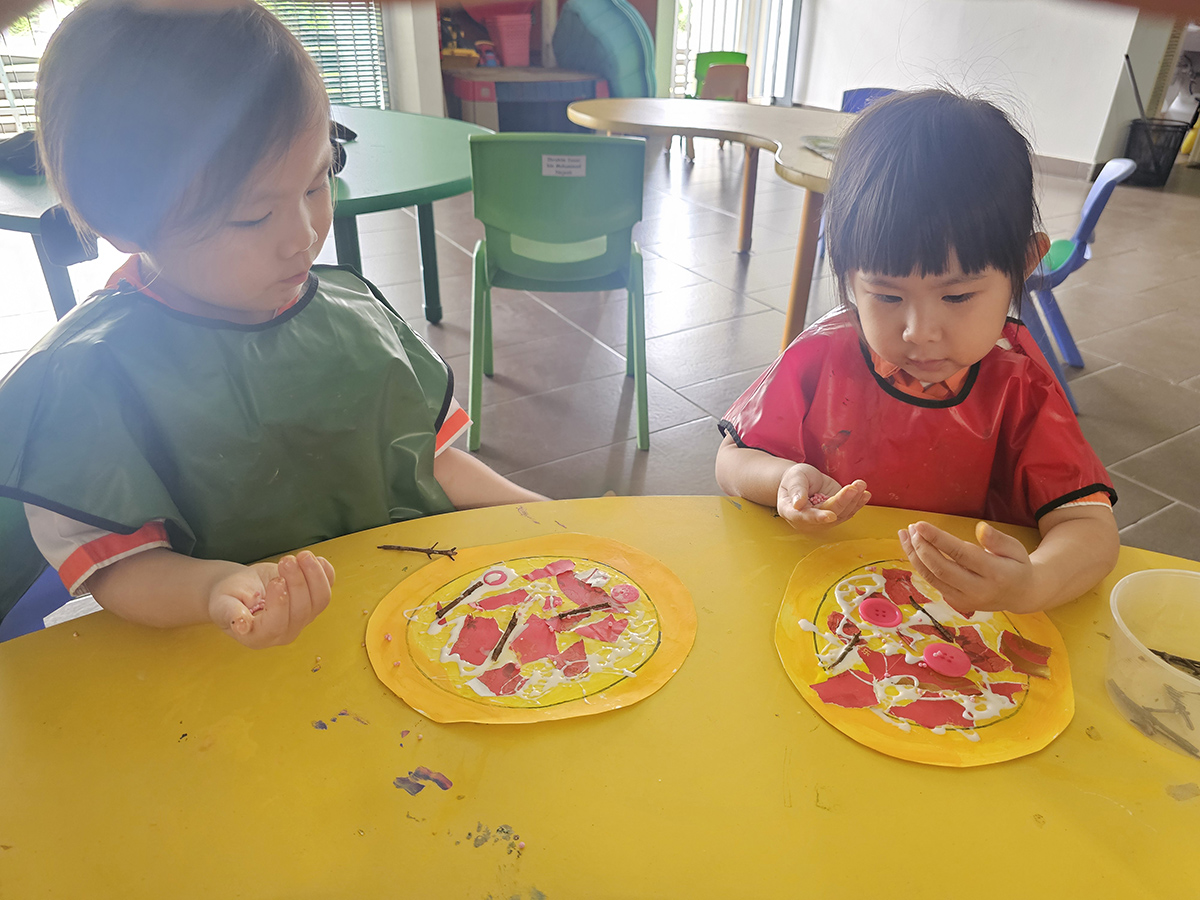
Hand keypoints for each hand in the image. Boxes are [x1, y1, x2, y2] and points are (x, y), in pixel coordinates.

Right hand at [208, 551, 334, 647]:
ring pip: (320, 600)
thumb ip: (230, 613)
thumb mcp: (221, 604)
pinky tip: (314, 559)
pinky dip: (325, 573)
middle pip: (302, 610)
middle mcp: (285, 631)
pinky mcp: (312, 601)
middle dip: (297, 582)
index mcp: (260, 636)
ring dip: (315, 575)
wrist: (240, 589)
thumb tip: (240, 625)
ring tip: (301, 556)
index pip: (277, 624)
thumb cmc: (228, 597)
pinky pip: (327, 588)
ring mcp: (302, 617)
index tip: (276, 580)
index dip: (280, 603)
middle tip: (285, 560)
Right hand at [776, 464, 869, 532]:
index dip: (818, 517)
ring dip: (853, 501)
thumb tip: (798, 504)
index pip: (804, 517)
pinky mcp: (835, 515)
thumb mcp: (794, 478)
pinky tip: (865, 494)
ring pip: (840, 514)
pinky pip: (847, 512)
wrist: (803, 481)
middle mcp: (807, 520)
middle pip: (828, 514)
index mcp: (791, 511)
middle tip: (853, 487)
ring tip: (861, 485)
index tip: (831, 515)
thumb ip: (797, 490)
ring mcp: (822, 520)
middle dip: (842, 501)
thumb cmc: (795, 479)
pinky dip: (857, 503)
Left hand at [898, 521, 1036, 613]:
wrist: (1020, 595)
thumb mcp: (1016, 548)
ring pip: (932, 578)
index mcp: (996, 574)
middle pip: (942, 569)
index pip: (961, 555)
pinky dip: (919, 564)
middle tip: (912, 528)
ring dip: (915, 555)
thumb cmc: (1017, 566)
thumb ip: (998, 539)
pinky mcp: (956, 603)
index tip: (921, 525)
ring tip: (905, 535)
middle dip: (922, 548)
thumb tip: (980, 528)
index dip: (938, 539)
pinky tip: (912, 548)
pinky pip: (933, 582)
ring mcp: (965, 600)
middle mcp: (978, 590)